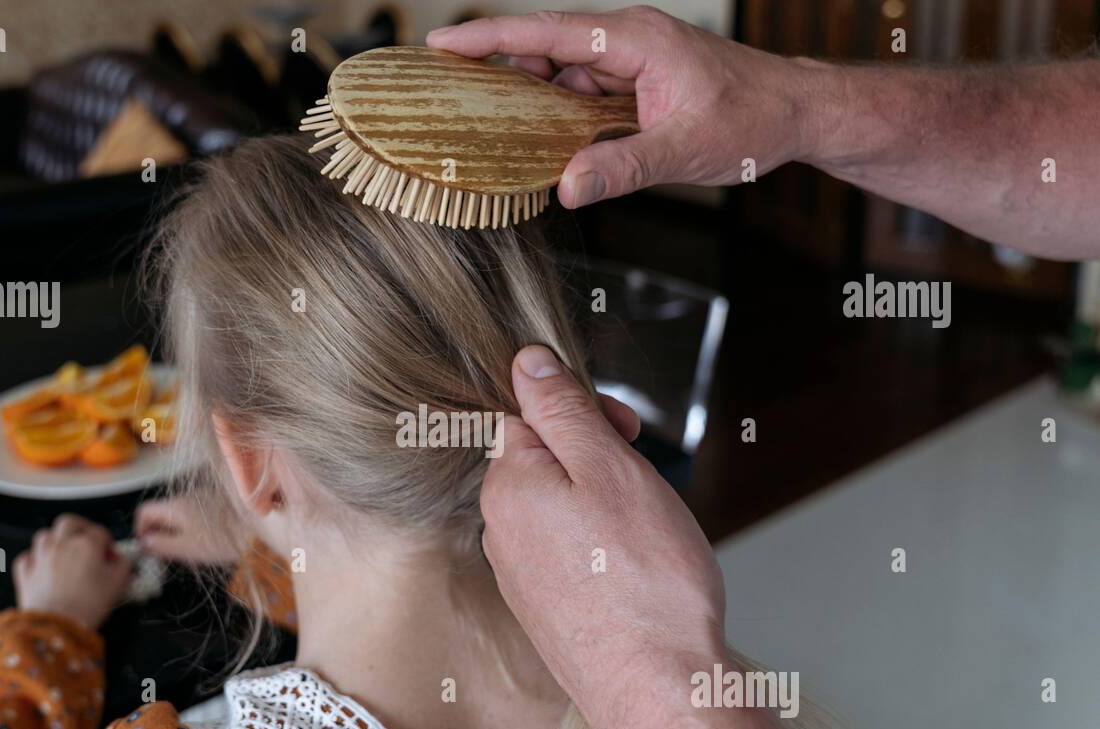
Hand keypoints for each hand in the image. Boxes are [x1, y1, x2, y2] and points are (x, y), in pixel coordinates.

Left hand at [14, 514, 131, 630]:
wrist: (57, 627)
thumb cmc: (86, 608)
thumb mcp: (118, 585)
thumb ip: (122, 565)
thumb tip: (119, 560)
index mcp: (86, 545)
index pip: (100, 532)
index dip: (108, 543)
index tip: (109, 555)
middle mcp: (61, 545)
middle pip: (69, 522)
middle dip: (80, 527)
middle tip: (87, 540)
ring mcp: (40, 556)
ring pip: (46, 535)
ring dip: (56, 540)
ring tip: (65, 553)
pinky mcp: (25, 572)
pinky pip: (28, 556)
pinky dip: (36, 558)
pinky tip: (44, 567)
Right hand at [134, 495, 240, 566]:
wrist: (259, 531)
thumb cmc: (222, 541)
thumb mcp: (186, 548)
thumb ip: (161, 545)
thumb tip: (144, 542)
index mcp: (175, 506)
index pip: (144, 511)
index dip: (140, 529)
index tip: (148, 546)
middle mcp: (186, 497)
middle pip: (161, 513)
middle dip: (159, 533)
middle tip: (168, 553)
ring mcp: (202, 497)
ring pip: (178, 514)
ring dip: (176, 531)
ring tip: (188, 550)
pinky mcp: (217, 503)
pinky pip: (194, 513)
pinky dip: (192, 526)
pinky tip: (205, 542)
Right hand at [428, 5, 819, 205]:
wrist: (795, 112)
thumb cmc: (754, 117)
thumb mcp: (687, 149)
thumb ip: (625, 166)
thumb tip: (567, 187)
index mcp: (636, 39)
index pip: (549, 30)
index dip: (492, 37)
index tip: (444, 42)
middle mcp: (626, 41)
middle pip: (544, 49)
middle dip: (498, 73)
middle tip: (452, 101)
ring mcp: (628, 61)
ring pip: (559, 75)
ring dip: (528, 103)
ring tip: (489, 132)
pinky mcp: (631, 83)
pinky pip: (579, 95)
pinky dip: (555, 118)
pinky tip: (540, 145)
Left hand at [480, 345, 725, 708]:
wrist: (658, 689)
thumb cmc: (644, 581)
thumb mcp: (609, 468)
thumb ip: (563, 411)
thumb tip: (526, 362)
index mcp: (507, 486)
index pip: (528, 416)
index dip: (581, 411)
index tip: (625, 429)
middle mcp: (500, 529)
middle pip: (544, 461)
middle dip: (597, 456)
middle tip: (645, 476)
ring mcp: (519, 574)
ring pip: (559, 507)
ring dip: (603, 501)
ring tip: (647, 530)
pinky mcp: (544, 609)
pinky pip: (568, 552)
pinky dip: (601, 546)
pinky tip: (635, 566)